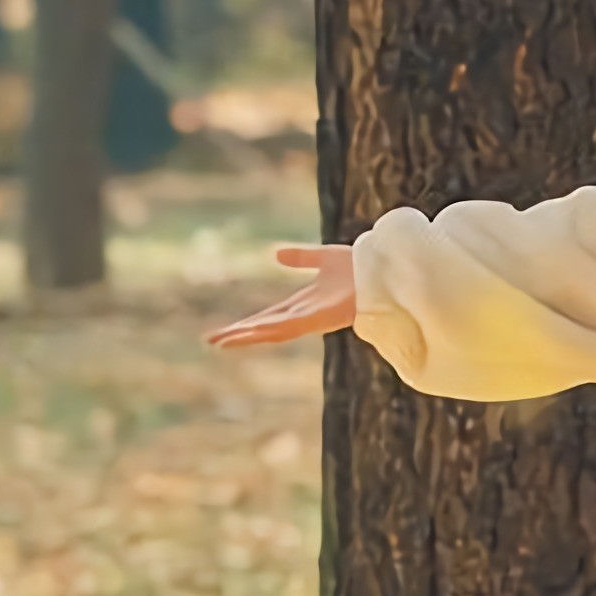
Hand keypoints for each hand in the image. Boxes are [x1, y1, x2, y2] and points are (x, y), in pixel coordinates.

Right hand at [206, 243, 357, 351]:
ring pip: (272, 331)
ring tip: (221, 341)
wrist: (382, 269)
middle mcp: (306, 314)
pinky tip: (248, 332)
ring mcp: (312, 319)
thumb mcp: (322, 257)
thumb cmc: (360, 266)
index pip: (270, 316)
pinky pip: (288, 327)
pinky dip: (267, 330)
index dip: (249, 322)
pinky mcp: (319, 319)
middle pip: (266, 327)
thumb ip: (301, 257)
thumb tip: (275, 254)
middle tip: (213, 340)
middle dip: (241, 334)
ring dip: (247, 336)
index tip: (227, 329)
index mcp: (305, 303)